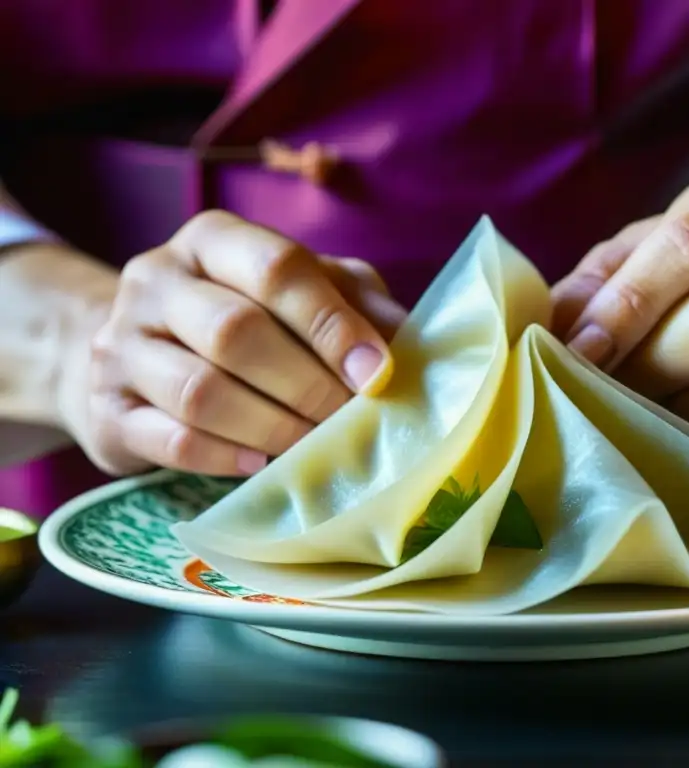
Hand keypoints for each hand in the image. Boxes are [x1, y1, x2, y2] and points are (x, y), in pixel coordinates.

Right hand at [67, 210, 405, 476]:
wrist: (141, 354)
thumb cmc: (247, 319)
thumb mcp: (304, 293)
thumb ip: (356, 306)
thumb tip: (413, 347)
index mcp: (214, 240)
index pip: (277, 269)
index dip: (332, 325)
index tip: (378, 376)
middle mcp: (156, 280)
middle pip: (236, 331)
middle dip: (307, 386)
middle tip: (351, 423)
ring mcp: (121, 343)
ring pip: (200, 391)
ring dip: (273, 426)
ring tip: (314, 448)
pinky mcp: (105, 407)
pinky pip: (169, 439)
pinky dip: (225, 457)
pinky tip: (262, 463)